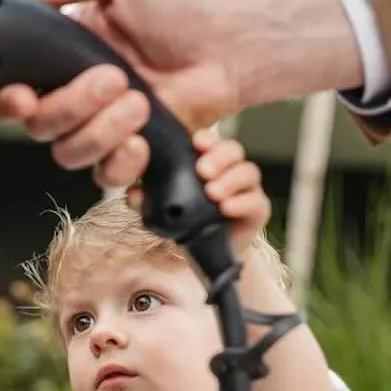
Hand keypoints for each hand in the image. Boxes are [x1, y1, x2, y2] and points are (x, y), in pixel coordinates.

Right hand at [0, 0, 241, 187]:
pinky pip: (105, 175)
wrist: (230, 41)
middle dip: (71, 105)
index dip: (9, 100)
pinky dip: (121, 160)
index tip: (25, 96)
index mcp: (61, 55)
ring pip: (68, 153)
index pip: (12, 89)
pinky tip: (142, 137)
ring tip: (140, 101)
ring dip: (101, 130)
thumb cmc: (180, 3)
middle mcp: (75, 95)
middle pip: (39, 125)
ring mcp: (102, 126)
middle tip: (114, 77)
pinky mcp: (131, 150)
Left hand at [129, 128, 268, 259]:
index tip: (196, 142)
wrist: (202, 251)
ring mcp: (245, 188)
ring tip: (213, 192)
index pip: (209, 141)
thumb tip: (133, 193)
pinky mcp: (256, 210)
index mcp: (205, 161)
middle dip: (219, 157)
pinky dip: (242, 202)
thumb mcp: (159, 208)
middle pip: (233, 150)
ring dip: (230, 179)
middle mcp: (228, 169)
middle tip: (203, 171)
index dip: (206, 139)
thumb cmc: (183, 220)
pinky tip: (226, 207)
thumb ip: (146, 199)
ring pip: (248, 172)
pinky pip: (256, 201)